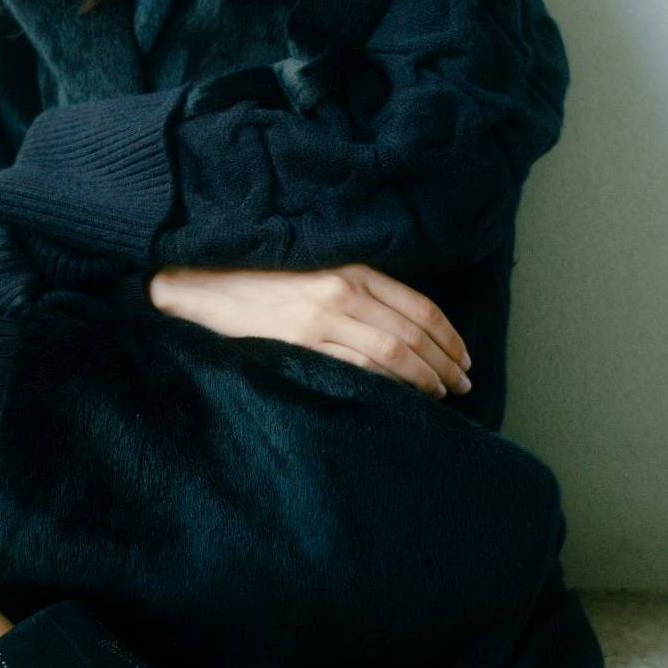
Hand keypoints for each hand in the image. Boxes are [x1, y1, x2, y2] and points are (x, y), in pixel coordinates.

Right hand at [147, 263, 471, 400]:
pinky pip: (358, 368)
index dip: (449, 337)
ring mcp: (323, 317)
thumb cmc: (262, 282)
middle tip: (463, 385)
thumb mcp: (318, 274)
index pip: (419, 307)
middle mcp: (344, 291)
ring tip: (439, 394)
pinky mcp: (301, 342)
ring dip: (424, 377)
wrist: (204, 286)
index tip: (463, 359)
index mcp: (353, 270)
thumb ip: (358, 293)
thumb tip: (404, 328)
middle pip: (413, 332)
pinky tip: (399, 396)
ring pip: (393, 352)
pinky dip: (386, 384)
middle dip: (446, 363)